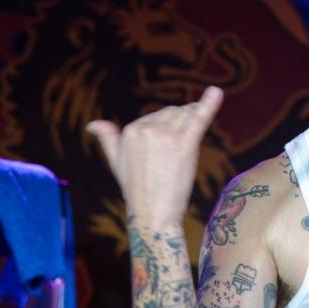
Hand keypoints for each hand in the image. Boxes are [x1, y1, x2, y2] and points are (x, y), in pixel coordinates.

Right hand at [87, 86, 223, 229]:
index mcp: (130, 130)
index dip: (167, 129)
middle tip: (175, 155)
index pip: (158, 115)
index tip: (166, 150)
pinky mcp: (184, 145)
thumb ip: (108, 138)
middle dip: (180, 126)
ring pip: (187, 115)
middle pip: (174, 112)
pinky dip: (209, 105)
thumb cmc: (136, 189)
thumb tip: (92, 124)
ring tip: (187, 146)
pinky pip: (199, 119)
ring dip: (193, 123)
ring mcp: (166, 136)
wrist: (153, 214)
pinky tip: (216, 92)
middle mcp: (147, 129)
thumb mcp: (117, 161)